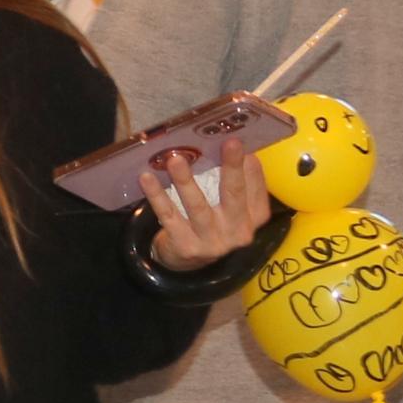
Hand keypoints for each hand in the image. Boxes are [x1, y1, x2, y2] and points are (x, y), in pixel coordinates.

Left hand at [139, 136, 272, 268]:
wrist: (190, 262)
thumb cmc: (214, 223)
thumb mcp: (233, 208)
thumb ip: (237, 183)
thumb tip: (230, 146)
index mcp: (254, 217)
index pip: (255, 187)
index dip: (248, 165)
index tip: (237, 140)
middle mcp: (237, 231)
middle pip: (234, 195)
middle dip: (231, 167)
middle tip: (228, 143)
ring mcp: (212, 242)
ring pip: (197, 206)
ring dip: (185, 181)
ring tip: (175, 160)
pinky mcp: (186, 246)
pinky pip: (169, 217)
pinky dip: (157, 196)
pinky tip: (147, 178)